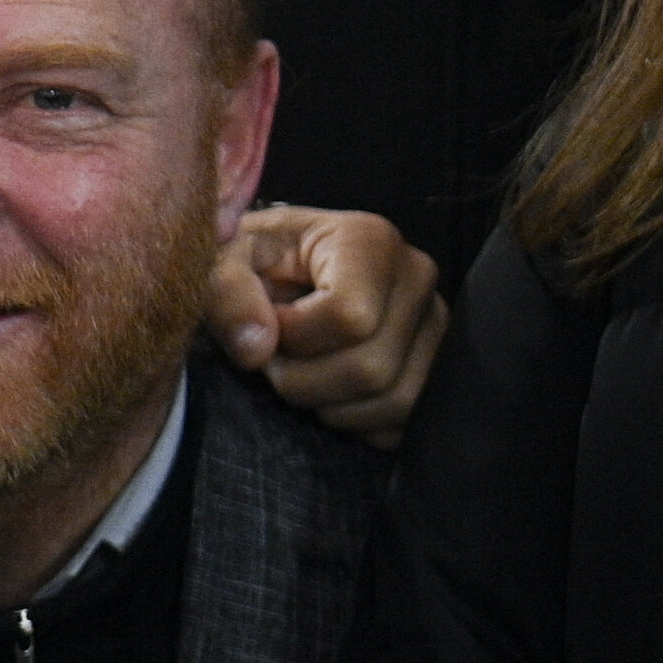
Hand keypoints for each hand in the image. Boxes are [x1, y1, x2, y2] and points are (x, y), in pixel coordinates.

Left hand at [208, 202, 448, 449]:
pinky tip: (328, 391)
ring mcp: (436, 325)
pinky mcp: (438, 366)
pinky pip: (406, 420)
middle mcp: (417, 278)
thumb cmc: (253, 261)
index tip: (267, 323)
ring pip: (395, 400)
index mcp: (370, 240)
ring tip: (301, 371)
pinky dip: (358, 421)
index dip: (294, 337)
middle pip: (372, 367)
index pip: (350, 317)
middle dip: (303, 380)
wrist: (282, 270)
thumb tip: (256, 349)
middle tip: (276, 359)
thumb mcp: (223, 260)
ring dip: (329, 404)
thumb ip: (226, 293)